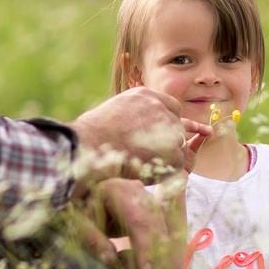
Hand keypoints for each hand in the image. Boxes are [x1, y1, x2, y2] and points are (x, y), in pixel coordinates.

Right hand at [70, 88, 195, 182]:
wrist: (89, 146)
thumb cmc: (91, 134)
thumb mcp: (114, 112)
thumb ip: (134, 115)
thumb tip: (140, 126)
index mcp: (145, 96)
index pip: (172, 107)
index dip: (168, 123)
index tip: (161, 136)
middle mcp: (160, 108)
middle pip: (176, 127)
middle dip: (168, 141)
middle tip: (150, 156)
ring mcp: (168, 128)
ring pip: (178, 145)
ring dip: (166, 156)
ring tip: (143, 164)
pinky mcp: (172, 150)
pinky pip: (178, 163)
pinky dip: (166, 170)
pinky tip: (148, 172)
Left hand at [73, 175, 186, 268]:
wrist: (85, 197)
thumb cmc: (80, 213)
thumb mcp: (79, 227)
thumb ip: (94, 243)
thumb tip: (112, 262)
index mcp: (115, 190)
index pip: (137, 221)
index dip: (145, 248)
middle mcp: (136, 190)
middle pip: (153, 224)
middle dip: (154, 253)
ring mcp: (146, 196)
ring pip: (160, 227)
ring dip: (157, 252)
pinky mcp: (150, 206)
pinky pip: (159, 229)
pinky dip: (156, 248)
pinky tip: (151, 266)